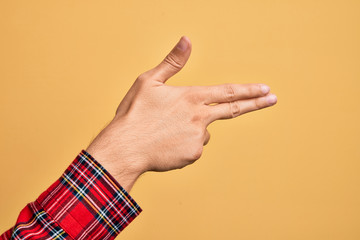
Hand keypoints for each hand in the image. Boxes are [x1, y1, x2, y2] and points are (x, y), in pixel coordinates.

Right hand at [86, 36, 276, 190]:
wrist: (125, 148)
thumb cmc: (135, 114)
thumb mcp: (149, 82)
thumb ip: (172, 62)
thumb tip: (186, 39)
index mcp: (191, 97)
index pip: (228, 92)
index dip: (248, 89)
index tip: (265, 88)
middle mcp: (200, 117)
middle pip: (233, 109)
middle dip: (256, 104)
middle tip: (273, 99)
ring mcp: (198, 138)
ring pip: (204, 130)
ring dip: (193, 128)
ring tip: (167, 130)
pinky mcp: (193, 155)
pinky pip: (194, 146)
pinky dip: (185, 143)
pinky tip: (168, 143)